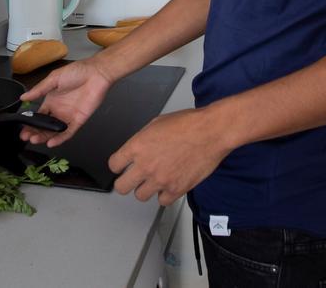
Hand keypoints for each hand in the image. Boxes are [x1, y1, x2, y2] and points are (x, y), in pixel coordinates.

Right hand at [19, 58, 114, 147]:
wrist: (96, 73)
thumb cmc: (77, 72)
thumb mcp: (54, 79)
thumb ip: (39, 90)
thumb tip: (23, 97)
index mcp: (51, 100)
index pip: (38, 116)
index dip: (30, 123)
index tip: (22, 128)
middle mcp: (58, 110)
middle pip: (44, 126)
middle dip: (34, 132)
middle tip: (26, 137)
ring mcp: (68, 116)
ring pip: (54, 131)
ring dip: (44, 137)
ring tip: (35, 140)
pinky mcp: (78, 120)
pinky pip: (68, 132)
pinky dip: (60, 138)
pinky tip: (51, 142)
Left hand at [108, 108, 231, 205]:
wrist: (211, 132)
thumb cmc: (189, 124)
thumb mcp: (156, 124)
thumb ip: (142, 140)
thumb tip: (138, 149)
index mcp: (137, 146)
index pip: (114, 165)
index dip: (118, 165)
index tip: (121, 167)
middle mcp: (146, 165)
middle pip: (122, 186)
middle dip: (125, 182)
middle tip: (132, 179)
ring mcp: (160, 179)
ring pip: (140, 196)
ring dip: (146, 189)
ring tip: (154, 181)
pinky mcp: (176, 189)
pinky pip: (162, 201)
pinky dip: (165, 195)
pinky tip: (169, 185)